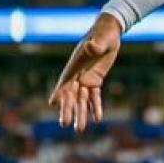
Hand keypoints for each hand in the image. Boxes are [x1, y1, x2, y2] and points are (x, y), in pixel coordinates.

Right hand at [48, 13, 121, 131]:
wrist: (109, 32)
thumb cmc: (103, 33)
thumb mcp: (101, 38)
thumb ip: (95, 44)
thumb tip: (92, 46)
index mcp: (74, 66)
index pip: (64, 83)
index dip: (59, 93)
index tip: (54, 105)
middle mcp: (77, 75)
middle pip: (71, 96)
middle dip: (68, 109)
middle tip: (65, 124)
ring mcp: (86, 79)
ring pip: (82, 99)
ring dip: (81, 113)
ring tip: (79, 129)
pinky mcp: (96, 81)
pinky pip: (95, 96)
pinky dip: (96, 106)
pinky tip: (97, 118)